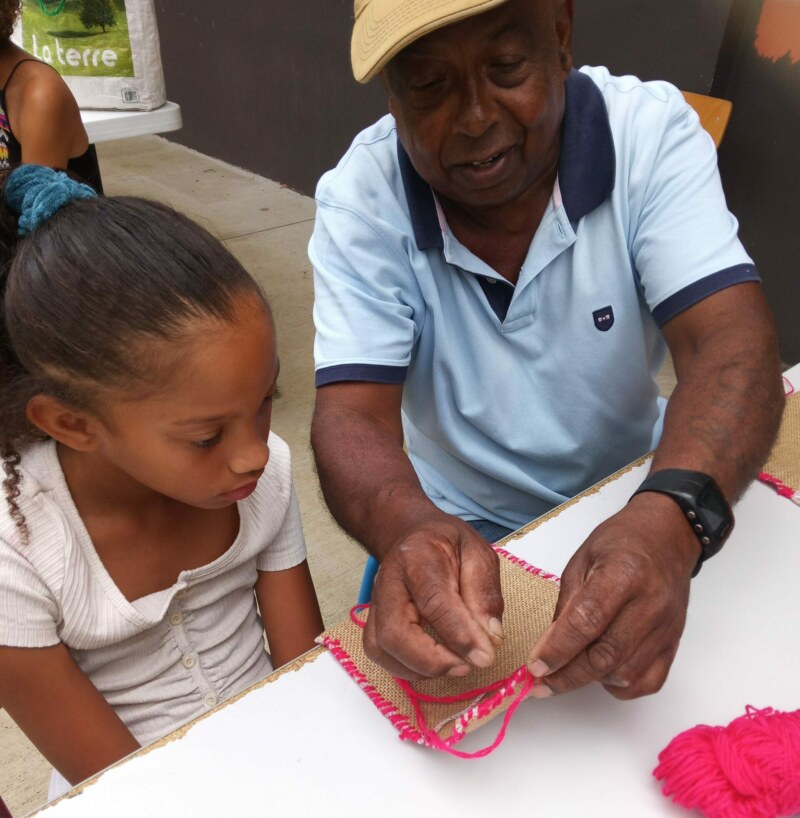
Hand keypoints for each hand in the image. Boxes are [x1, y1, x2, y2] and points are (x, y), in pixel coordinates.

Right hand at [364, 516, 504, 679]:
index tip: (485, 657)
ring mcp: (376, 601)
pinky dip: (405, 668)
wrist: (413, 534)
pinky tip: (433, 665)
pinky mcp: (373, 619)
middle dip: (432, 660)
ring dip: (419, 668)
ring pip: (381, 647)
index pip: (434, 602)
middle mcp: (388, 580)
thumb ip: (485, 593)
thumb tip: (491, 637)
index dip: (460, 635)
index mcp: (418, 557)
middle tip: (467, 665)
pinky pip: (378, 653)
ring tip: (454, 665)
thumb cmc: (448, 543)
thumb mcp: (478, 553)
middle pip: (395, 631)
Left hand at [526, 492, 699, 699]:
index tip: (535, 667)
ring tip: (569, 670)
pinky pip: (648, 682)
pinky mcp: (674, 644)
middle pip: (606, 655)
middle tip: (541, 683)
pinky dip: (620, 685)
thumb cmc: (621, 542)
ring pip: (625, 674)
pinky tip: (602, 673)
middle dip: (567, 675)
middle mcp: (651, 604)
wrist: (667, 537)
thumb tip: (548, 648)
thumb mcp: (582, 559)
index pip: (587, 621)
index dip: (558, 649)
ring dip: (591, 679)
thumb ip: (566, 604)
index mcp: (624, 573)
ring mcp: (667, 627)